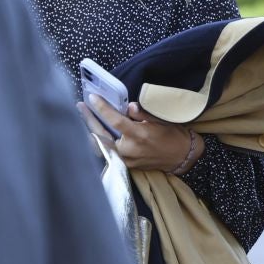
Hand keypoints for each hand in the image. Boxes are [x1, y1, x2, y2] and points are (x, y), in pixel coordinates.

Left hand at [81, 97, 195, 173]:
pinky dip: (100, 142)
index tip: (92, 98)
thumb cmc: (173, 136)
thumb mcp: (161, 120)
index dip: (102, 108)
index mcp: (139, 135)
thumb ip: (142, 113)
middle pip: (101, 134)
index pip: (114, 121)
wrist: (183, 157)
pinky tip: (95, 132)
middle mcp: (130, 150)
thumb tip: (128, 107)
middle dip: (89, 119)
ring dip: (91, 131)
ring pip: (102, 145)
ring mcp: (127, 160)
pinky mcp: (127, 166)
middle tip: (80, 106)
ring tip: (85, 118)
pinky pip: (109, 153)